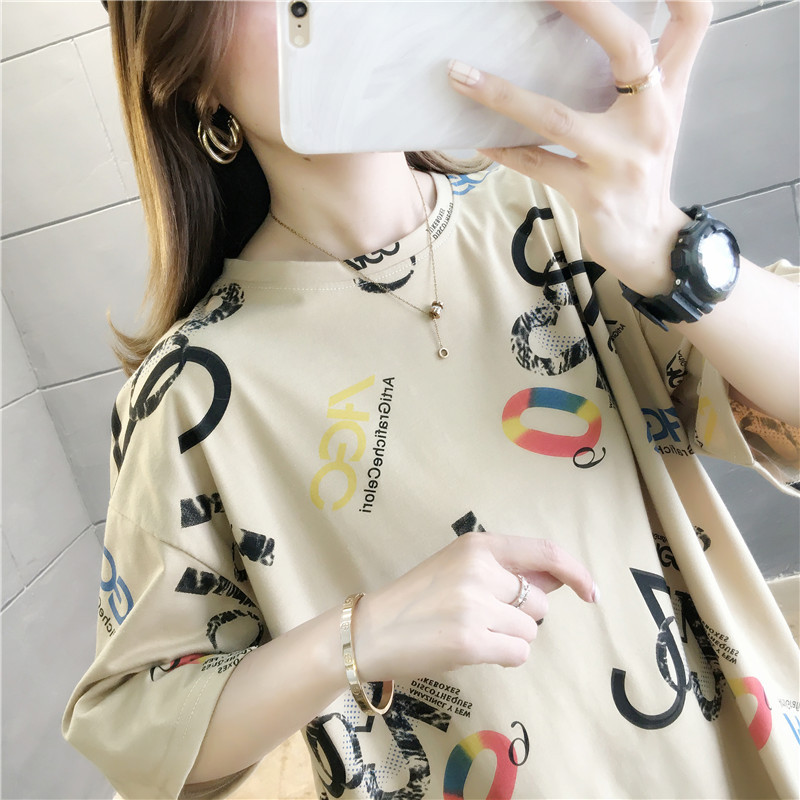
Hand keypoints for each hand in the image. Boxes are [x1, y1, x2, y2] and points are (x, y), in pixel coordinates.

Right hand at [353, 532, 596, 682]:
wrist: (373, 629)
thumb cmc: (420, 598)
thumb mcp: (460, 567)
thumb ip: (507, 570)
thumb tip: (560, 579)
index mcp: (477, 545)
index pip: (545, 552)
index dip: (575, 572)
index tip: (590, 592)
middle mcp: (478, 570)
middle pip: (539, 603)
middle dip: (522, 616)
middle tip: (484, 617)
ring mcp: (474, 606)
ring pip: (530, 631)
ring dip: (510, 638)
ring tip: (472, 631)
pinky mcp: (470, 641)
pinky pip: (518, 654)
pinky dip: (504, 656)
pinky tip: (472, 648)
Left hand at [447, 0, 712, 297]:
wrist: (650, 243)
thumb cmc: (640, 170)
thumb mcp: (652, 117)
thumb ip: (634, 75)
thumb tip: (586, 26)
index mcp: (669, 90)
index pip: (693, 21)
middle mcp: (652, 118)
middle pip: (628, 46)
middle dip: (585, 7)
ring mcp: (622, 160)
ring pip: (556, 117)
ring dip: (502, 94)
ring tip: (459, 74)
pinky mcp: (593, 196)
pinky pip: (538, 165)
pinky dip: (504, 151)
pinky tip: (477, 139)